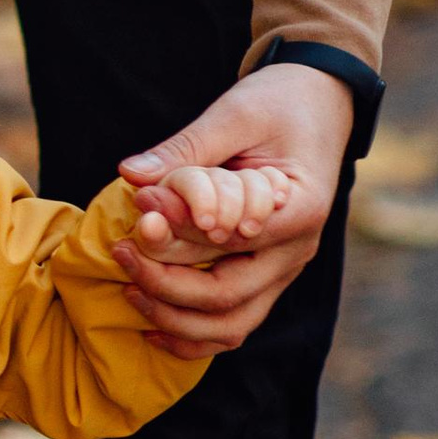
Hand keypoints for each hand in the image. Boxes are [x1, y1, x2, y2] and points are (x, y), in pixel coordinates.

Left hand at [113, 64, 355, 354]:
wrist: (317, 104)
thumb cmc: (279, 104)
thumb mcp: (234, 115)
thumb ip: (185, 149)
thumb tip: (132, 176)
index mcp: (300, 208)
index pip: (232, 241)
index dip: (180, 236)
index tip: (140, 216)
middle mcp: (297, 250)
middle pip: (228, 295)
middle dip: (166, 283)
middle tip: (120, 251)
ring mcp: (284, 269)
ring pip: (232, 325)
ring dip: (175, 318)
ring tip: (129, 291)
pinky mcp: (267, 276)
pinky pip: (234, 323)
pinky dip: (194, 334)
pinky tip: (152, 325)